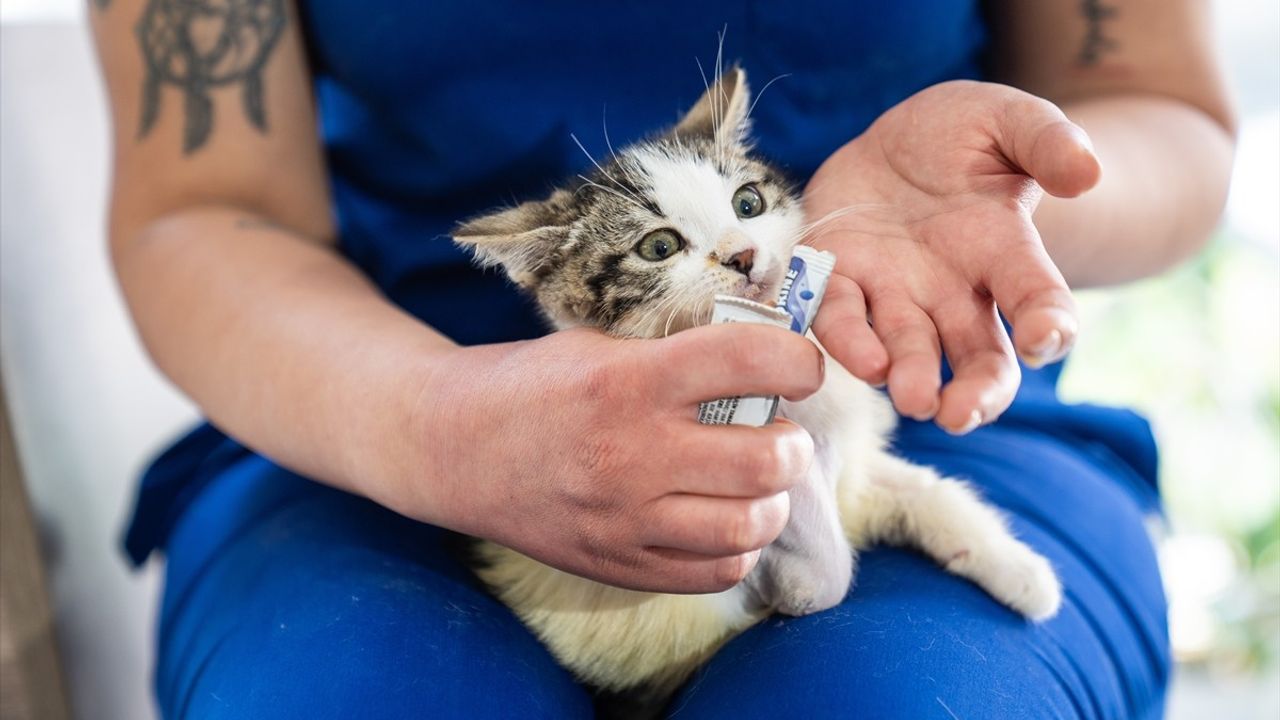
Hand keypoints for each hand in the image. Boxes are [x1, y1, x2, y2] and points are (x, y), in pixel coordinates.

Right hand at [410, 325, 822, 593]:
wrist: (450, 445)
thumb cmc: (531, 384)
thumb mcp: (597, 346)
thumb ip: (675, 356)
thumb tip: (763, 364)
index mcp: (628, 380)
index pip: (748, 361)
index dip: (797, 360)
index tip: (800, 367)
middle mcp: (630, 452)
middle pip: (766, 459)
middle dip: (792, 442)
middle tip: (779, 431)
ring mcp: (623, 518)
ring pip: (749, 525)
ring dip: (772, 501)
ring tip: (758, 481)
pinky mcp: (615, 563)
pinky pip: (714, 571)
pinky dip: (737, 547)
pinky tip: (724, 519)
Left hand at [806, 80, 1100, 432]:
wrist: (893, 139)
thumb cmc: (965, 135)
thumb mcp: (1009, 120)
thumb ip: (1047, 140)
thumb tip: (1087, 174)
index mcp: (1006, 254)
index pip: (1037, 300)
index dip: (1048, 325)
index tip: (1045, 341)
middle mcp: (954, 291)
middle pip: (976, 357)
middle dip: (973, 392)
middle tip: (960, 414)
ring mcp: (895, 293)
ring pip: (907, 351)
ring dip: (909, 378)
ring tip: (911, 397)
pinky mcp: (839, 279)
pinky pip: (839, 317)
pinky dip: (846, 339)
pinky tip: (858, 359)